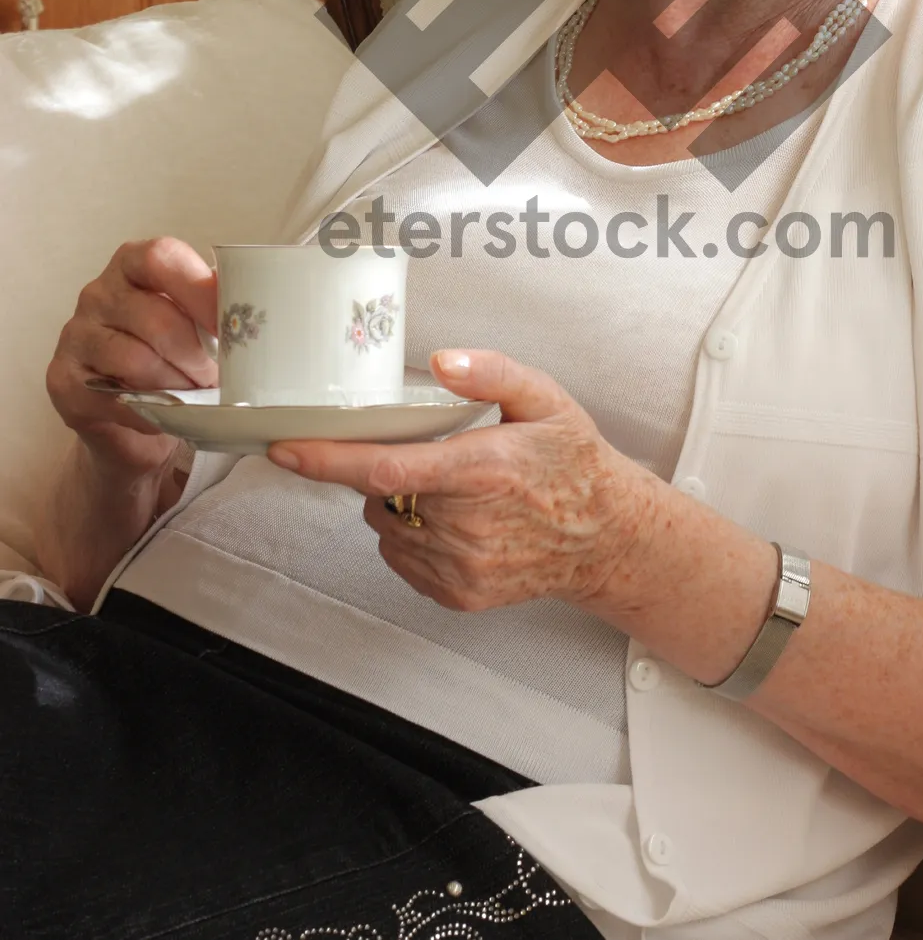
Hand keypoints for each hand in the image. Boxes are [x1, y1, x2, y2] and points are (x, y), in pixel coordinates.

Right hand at [48, 237, 218, 478]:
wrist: (128, 416)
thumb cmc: (171, 357)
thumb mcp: (194, 323)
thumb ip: (213, 307)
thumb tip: (254, 304)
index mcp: (132, 264)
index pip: (161, 257)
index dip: (200, 290)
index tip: (231, 325)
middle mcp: (97, 293)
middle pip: (155, 317)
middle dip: (196, 354)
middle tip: (217, 377)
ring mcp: (76, 336)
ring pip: (137, 361)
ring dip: (177, 385)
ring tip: (195, 397)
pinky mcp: (63, 381)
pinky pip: (116, 398)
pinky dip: (151, 412)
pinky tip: (164, 415)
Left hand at [268, 351, 657, 611]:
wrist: (605, 536)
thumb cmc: (571, 462)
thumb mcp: (545, 398)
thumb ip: (492, 372)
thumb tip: (442, 361)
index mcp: (479, 470)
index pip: (383, 468)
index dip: (327, 460)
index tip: (284, 447)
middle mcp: (465, 525)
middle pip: (378, 495)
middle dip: (383, 470)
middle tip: (433, 456)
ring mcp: (460, 566)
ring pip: (386, 528)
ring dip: (398, 505)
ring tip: (451, 490)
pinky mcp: (458, 594)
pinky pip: (403, 560)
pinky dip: (413, 536)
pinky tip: (455, 521)